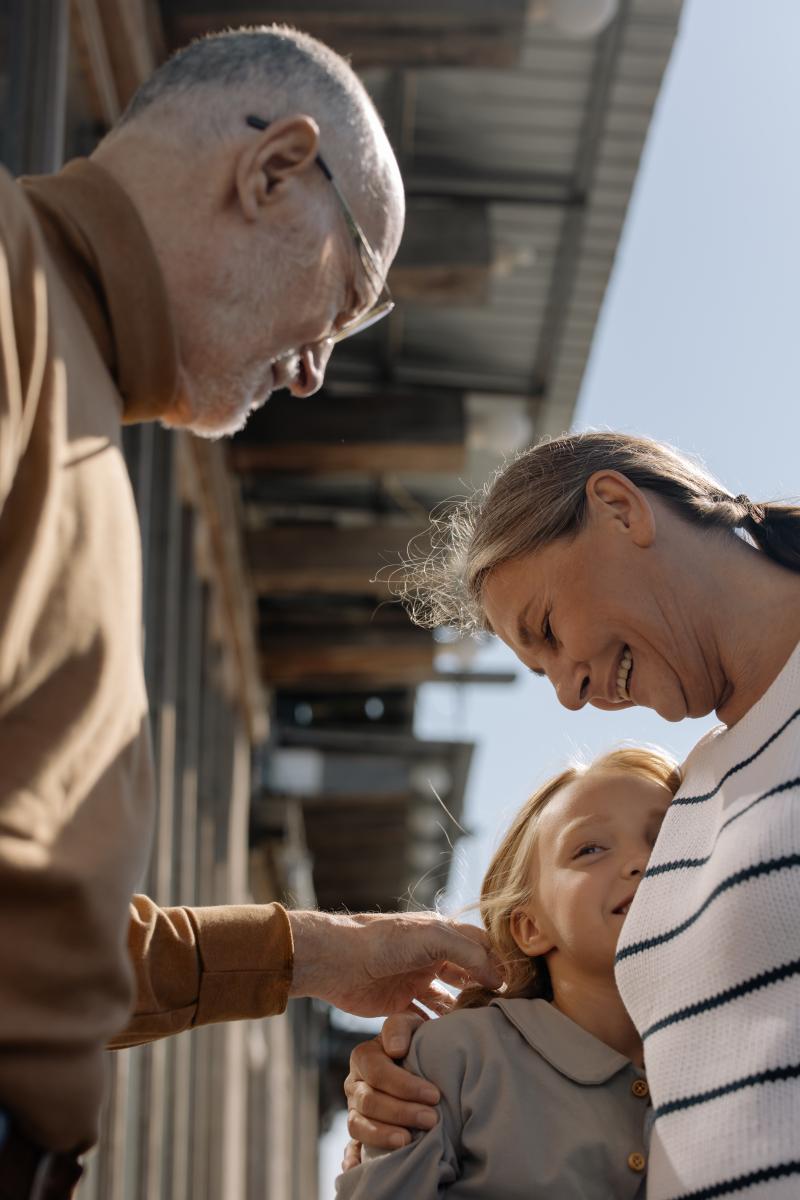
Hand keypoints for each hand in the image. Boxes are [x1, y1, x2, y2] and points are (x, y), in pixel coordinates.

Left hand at [287, 909, 500, 1016]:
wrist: (338, 961)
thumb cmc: (385, 942)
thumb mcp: (433, 938)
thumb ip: (468, 954)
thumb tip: (498, 977)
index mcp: (441, 934)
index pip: (480, 946)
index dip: (497, 963)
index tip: (514, 987)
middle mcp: (431, 956)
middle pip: (466, 974)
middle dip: (483, 991)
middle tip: (500, 1013)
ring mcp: (415, 980)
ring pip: (448, 999)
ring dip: (461, 1013)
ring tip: (478, 1030)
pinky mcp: (398, 1005)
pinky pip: (425, 1019)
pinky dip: (437, 1029)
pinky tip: (450, 1040)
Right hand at [343, 1012, 436, 1164]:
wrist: (415, 1059)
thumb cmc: (414, 1042)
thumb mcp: (409, 1023)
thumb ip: (399, 1028)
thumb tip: (394, 1049)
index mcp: (363, 1057)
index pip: (378, 1072)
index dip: (405, 1085)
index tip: (434, 1094)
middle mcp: (355, 1084)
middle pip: (369, 1102)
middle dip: (401, 1112)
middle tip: (431, 1119)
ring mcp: (354, 1110)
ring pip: (358, 1126)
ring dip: (383, 1135)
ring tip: (409, 1142)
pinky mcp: (359, 1131)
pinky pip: (350, 1147)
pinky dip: (353, 1158)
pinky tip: (359, 1168)